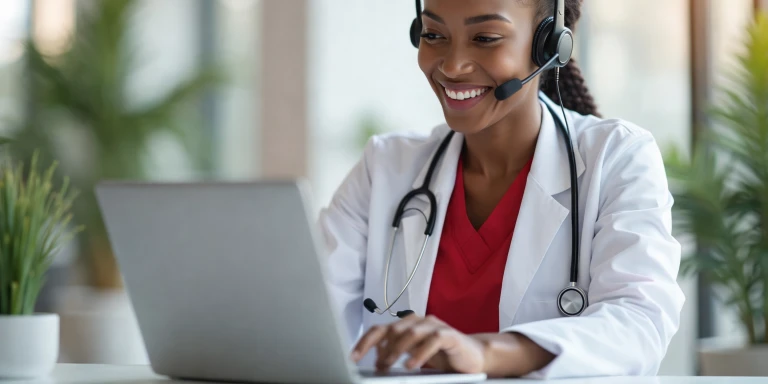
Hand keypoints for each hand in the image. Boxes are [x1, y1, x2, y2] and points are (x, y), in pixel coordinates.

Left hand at [350, 314, 485, 372]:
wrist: (473, 356)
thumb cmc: (443, 356)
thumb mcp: (414, 355)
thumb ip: (397, 353)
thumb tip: (376, 360)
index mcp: (408, 325)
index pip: (381, 329)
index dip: (365, 341)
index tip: (353, 357)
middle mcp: (420, 321)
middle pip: (393, 329)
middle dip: (381, 348)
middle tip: (376, 365)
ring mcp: (435, 326)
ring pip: (411, 332)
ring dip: (397, 349)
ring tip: (389, 364)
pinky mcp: (450, 335)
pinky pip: (433, 341)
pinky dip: (420, 353)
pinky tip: (411, 365)